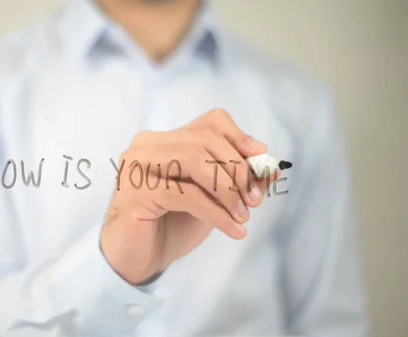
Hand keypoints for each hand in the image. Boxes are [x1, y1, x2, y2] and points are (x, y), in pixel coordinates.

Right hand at [100, 108, 278, 284]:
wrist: (137, 259)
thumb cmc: (170, 225)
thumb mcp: (211, 199)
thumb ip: (235, 181)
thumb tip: (271, 168)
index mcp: (163, 140)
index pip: (208, 123)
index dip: (239, 138)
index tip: (261, 162)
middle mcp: (146, 146)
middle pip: (203, 138)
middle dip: (237, 168)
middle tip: (254, 200)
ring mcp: (137, 166)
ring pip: (193, 159)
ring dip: (227, 189)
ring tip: (243, 215)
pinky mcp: (136, 192)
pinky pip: (186, 194)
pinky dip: (216, 212)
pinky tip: (232, 229)